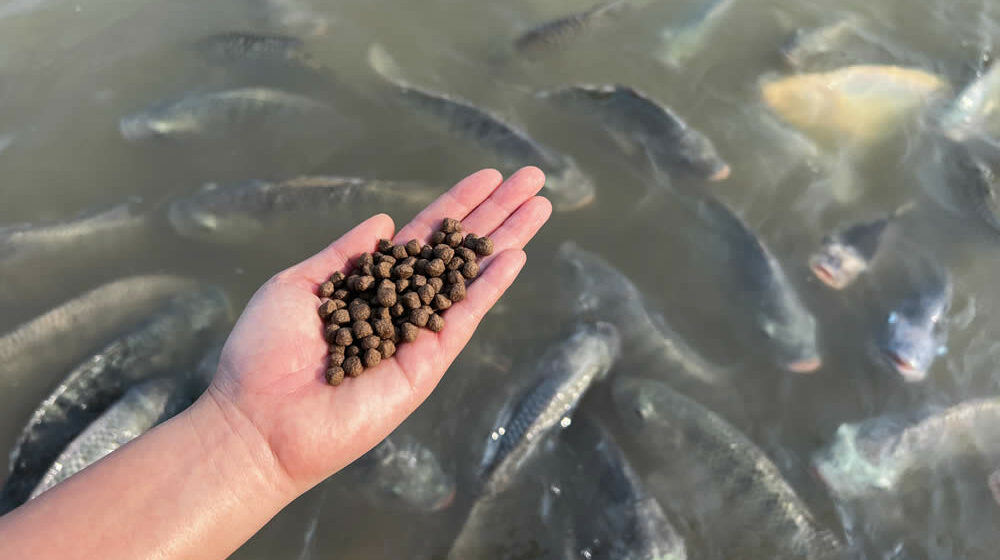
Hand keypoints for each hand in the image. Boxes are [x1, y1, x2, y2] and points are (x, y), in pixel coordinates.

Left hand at [207, 167, 551, 492]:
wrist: (259, 418)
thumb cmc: (265, 353)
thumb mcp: (300, 285)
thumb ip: (346, 255)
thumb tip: (385, 222)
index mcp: (371, 285)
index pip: (425, 236)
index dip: (457, 205)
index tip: (488, 177)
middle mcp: (402, 305)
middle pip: (458, 250)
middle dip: (496, 214)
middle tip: (532, 179)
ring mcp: (419, 334)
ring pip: (472, 278)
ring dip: (508, 241)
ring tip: (540, 205)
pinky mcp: (427, 363)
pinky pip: (464, 317)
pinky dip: (490, 287)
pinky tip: (515, 256)